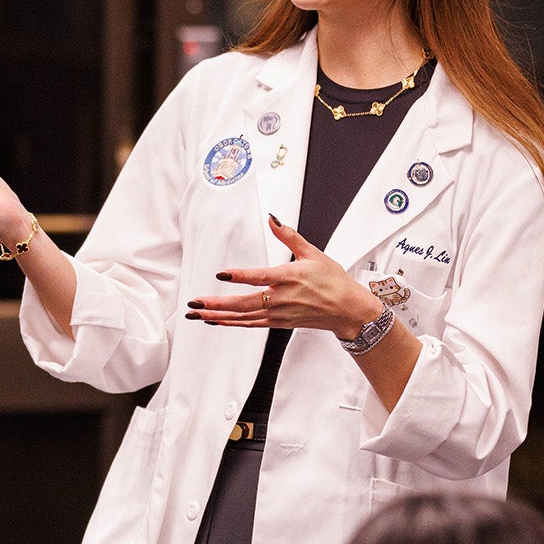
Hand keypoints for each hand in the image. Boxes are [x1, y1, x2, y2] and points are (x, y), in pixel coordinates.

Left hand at [186, 215, 385, 336]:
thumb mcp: (314, 253)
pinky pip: (250, 324)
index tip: (222, 274)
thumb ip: (289, 237)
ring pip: (243, 317)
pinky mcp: (278, 323)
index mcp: (291, 278)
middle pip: (245, 303)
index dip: (240, 276)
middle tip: (195, 302)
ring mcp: (279, 313)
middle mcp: (282, 298)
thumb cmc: (333, 281)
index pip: (261, 277)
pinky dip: (231, 323)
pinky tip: (215, 320)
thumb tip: (273, 219)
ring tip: (195, 313)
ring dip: (218, 315)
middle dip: (217, 304)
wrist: (348, 310)